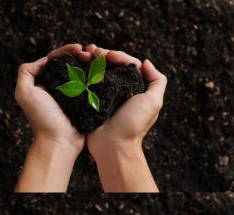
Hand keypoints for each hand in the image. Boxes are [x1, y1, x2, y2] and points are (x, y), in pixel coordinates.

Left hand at [15, 44, 93, 157]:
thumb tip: (43, 60)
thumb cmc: (41, 118)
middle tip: (91, 53)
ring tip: (98, 58)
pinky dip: (97, 75)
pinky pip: (92, 84)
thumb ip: (26, 72)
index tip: (79, 48)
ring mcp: (72, 94)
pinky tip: (103, 70)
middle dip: (81, 54)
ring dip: (91, 63)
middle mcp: (57, 87)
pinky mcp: (84, 102)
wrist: (59, 141)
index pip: (55, 59)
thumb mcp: (24, 93)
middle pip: (70, 63)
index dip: (66, 51)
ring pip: (82, 72)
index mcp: (43, 82)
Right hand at [84, 44, 166, 160]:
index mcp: (133, 87)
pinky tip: (77, 66)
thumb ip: (156, 81)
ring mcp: (102, 96)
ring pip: (97, 72)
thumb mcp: (153, 102)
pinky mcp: (89, 102)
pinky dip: (81, 74)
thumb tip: (146, 61)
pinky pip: (85, 84)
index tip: (107, 54)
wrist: (112, 145)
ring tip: (83, 54)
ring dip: (90, 61)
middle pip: (111, 65)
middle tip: (91, 50)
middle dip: (102, 55)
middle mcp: (118, 90)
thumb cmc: (133, 125)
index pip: (126, 63)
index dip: (117, 55)